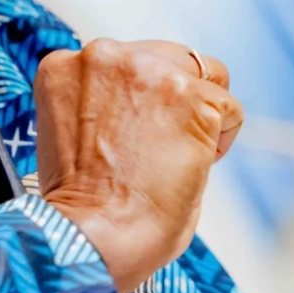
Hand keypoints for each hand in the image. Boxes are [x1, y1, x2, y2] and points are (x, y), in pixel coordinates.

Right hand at [34, 39, 241, 292]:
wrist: (90, 236)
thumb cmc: (80, 207)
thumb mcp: (70, 133)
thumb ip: (101, 105)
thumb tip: (144, 109)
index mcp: (64, 65)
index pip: (119, 63)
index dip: (134, 101)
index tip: (132, 136)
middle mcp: (103, 56)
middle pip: (165, 58)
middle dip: (171, 99)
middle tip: (163, 148)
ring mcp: (149, 72)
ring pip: (204, 75)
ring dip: (199, 114)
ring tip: (178, 160)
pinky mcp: (191, 96)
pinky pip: (229, 107)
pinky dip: (222, 139)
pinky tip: (197, 167)